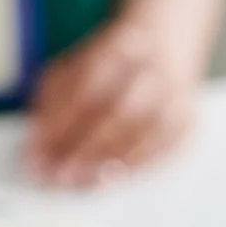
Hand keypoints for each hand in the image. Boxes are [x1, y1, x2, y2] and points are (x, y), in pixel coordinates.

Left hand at [25, 16, 201, 187]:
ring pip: (146, 133)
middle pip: (121, 112)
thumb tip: (37, 150)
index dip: (61, 124)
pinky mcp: (188, 120)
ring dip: (109, 163)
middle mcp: (155, 67)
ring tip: (80, 181)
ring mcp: (177, 95)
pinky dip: (134, 166)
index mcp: (122, 44)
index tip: (39, 153)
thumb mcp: (73, 69)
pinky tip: (110, 177)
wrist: (165, 47)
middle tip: (59, 175)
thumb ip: (52, 105)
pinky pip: (163, 149)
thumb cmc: (111, 65)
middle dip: (86, 149)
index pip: (88, 86)